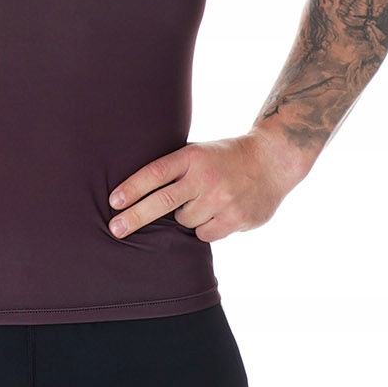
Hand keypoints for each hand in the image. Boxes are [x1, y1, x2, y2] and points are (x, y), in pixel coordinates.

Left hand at [107, 129, 312, 243]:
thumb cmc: (225, 157)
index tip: (114, 202)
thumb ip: (175, 169)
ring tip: (204, 201)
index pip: (155, 173)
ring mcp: (222, 199)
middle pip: (163, 202)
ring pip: (185, 221)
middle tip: (115, 229)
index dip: (132, 188)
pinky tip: (219, 212)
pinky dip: (205, 227)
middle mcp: (206, 178)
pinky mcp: (236, 218)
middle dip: (135, 218)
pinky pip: (205, 233)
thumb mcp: (199, 153)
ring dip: (186, 217)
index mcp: (192, 157)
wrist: (273, 160)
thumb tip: (134, 193)